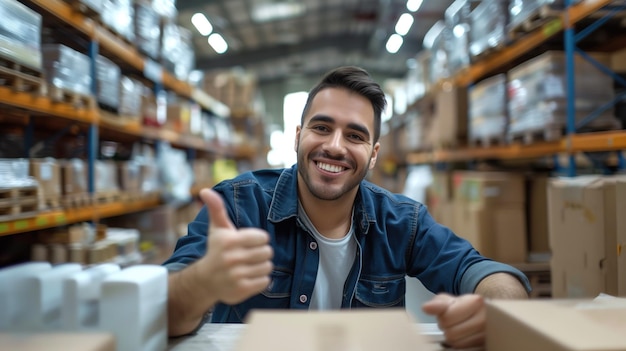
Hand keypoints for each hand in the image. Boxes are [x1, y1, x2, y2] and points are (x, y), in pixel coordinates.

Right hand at [196, 188, 273, 304]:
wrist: (205, 280)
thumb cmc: (216, 250)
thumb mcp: (217, 229)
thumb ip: (216, 208)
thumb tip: (205, 190)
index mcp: (229, 241)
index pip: (263, 237)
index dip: (258, 239)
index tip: (247, 243)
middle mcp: (232, 259)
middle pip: (268, 252)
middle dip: (261, 253)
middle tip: (249, 255)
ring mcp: (237, 276)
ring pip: (268, 267)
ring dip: (262, 266)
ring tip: (249, 266)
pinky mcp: (242, 290)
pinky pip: (266, 281)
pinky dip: (261, 280)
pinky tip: (249, 277)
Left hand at [421, 293, 485, 348]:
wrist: (482, 314)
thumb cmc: (464, 307)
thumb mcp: (449, 301)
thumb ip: (437, 304)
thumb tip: (426, 308)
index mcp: (476, 302)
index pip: (447, 318)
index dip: (443, 318)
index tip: (447, 315)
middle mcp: (485, 318)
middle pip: (451, 333)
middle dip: (447, 329)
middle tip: (453, 323)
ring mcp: (488, 333)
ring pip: (458, 344)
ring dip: (454, 338)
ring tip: (459, 329)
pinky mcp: (486, 344)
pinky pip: (466, 349)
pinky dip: (461, 344)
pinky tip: (464, 337)